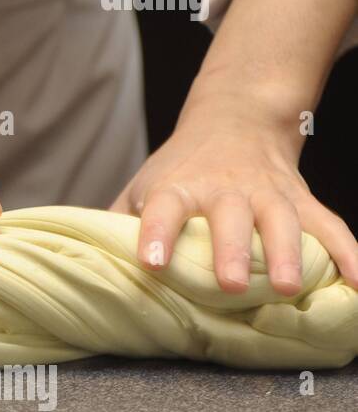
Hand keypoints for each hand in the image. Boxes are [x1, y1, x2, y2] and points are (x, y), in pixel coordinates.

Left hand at [111, 103, 357, 293]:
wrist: (233, 122)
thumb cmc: (178, 170)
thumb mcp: (141, 187)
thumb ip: (115, 223)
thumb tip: (80, 262)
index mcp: (177, 188)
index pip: (162, 208)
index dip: (155, 234)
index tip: (150, 262)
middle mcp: (224, 189)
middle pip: (229, 217)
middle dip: (231, 250)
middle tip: (230, 285)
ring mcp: (267, 194)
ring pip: (281, 221)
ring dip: (285, 253)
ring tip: (288, 288)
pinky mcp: (302, 201)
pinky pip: (330, 227)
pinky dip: (350, 253)